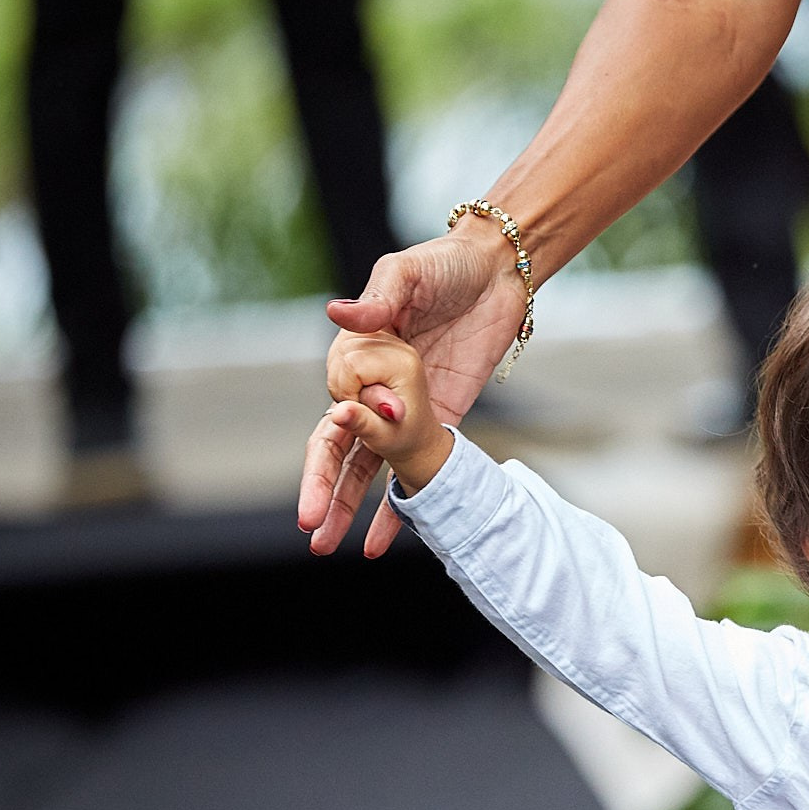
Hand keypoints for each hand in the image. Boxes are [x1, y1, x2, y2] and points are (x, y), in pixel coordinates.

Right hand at [297, 224, 524, 555]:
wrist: (499, 273)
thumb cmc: (446, 264)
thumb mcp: (410, 272)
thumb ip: (379, 297)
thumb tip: (339, 313)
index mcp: (357, 351)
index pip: (339, 396)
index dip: (349, 413)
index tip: (361, 415)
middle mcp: (375, 385)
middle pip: (338, 445)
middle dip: (323, 486)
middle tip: (310, 525)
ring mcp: (406, 407)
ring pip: (367, 466)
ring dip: (348, 506)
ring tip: (326, 545)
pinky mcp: (441, 419)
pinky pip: (416, 468)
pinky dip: (397, 505)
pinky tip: (378, 543)